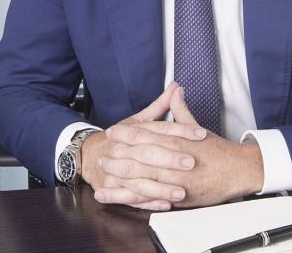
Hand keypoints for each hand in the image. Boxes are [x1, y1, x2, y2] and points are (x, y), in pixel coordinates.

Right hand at [82, 83, 206, 209]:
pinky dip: (150, 202)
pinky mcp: (113, 189)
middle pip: (146, 153)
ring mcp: (115, 171)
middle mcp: (121, 150)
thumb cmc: (121, 139)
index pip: (158, 128)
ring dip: (161, 187)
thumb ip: (160, 105)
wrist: (90, 156)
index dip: (180, 130)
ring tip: (183, 191)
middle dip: (170, 159)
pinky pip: (132, 198)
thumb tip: (177, 86)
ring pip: (139, 180)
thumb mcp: (139, 121)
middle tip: (191, 162)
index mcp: (130, 130)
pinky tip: (167, 204)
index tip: (200, 133)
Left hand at [107, 84, 264, 207]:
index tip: (112, 132)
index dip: (126, 133)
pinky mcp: (176, 196)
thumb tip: (174, 91)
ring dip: (119, 175)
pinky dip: (127, 198)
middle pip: (138, 156)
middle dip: (117, 155)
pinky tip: (112, 197)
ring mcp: (174, 180)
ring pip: (139, 177)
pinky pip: (147, 198)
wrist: (237, 170)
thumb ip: (180, 110)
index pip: (145, 134)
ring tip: (103, 173)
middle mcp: (173, 160)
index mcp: (176, 141)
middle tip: (101, 154)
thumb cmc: (217, 151)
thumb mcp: (196, 127)